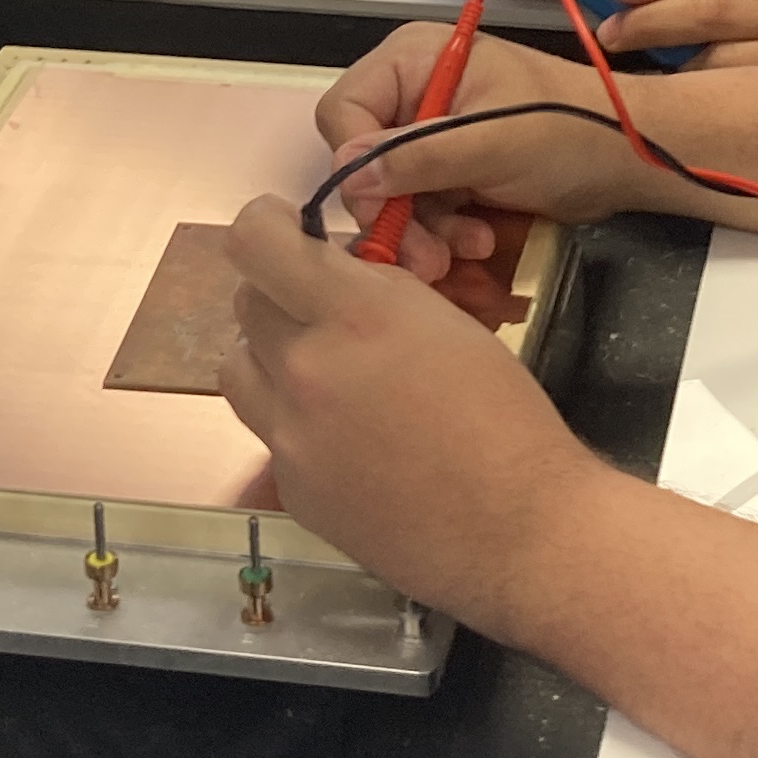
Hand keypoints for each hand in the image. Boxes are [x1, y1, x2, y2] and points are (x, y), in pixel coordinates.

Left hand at [214, 196, 613, 634]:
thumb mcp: (446, 322)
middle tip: (325, 309)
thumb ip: (378, 289)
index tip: (287, 233)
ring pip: (239, 367)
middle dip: (280, 294)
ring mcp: (288, 436)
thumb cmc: (505, 417)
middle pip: (245, 303)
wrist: (518, 531)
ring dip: (272, 357)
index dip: (265, 226)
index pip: (254, 243)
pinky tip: (350, 441)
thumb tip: (337, 274)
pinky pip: (270, 433)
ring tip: (326, 374)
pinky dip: (297, 423)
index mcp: (352, 314)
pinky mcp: (292, 488)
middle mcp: (304, 369)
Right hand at [312, 23, 661, 264]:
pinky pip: (422, 210)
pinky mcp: (452, 170)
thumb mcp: (493, 141)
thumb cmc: (571, 129)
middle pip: (365, 161)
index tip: (384, 207)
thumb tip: (347, 175)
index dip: (358, 164)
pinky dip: (443, 235)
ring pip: (392, 195)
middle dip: (396, 212)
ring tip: (468, 251)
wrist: (629, 158)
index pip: (344, 112)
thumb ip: (418, 156)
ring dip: (424, 233)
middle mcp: (414, 91)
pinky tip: (477, 244)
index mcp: (415, 59)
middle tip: (427, 258)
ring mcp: (433, 134)